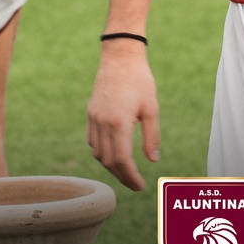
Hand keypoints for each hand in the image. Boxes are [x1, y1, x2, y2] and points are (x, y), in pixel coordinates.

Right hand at [86, 41, 159, 189]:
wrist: (120, 57)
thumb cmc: (140, 80)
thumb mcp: (151, 108)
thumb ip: (152, 136)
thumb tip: (153, 160)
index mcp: (119, 122)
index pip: (121, 159)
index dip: (130, 176)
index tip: (140, 186)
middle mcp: (102, 122)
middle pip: (108, 160)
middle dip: (121, 176)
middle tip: (135, 184)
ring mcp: (93, 118)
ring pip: (97, 153)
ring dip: (110, 166)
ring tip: (126, 171)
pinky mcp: (90, 114)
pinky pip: (92, 141)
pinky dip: (102, 152)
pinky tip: (113, 154)